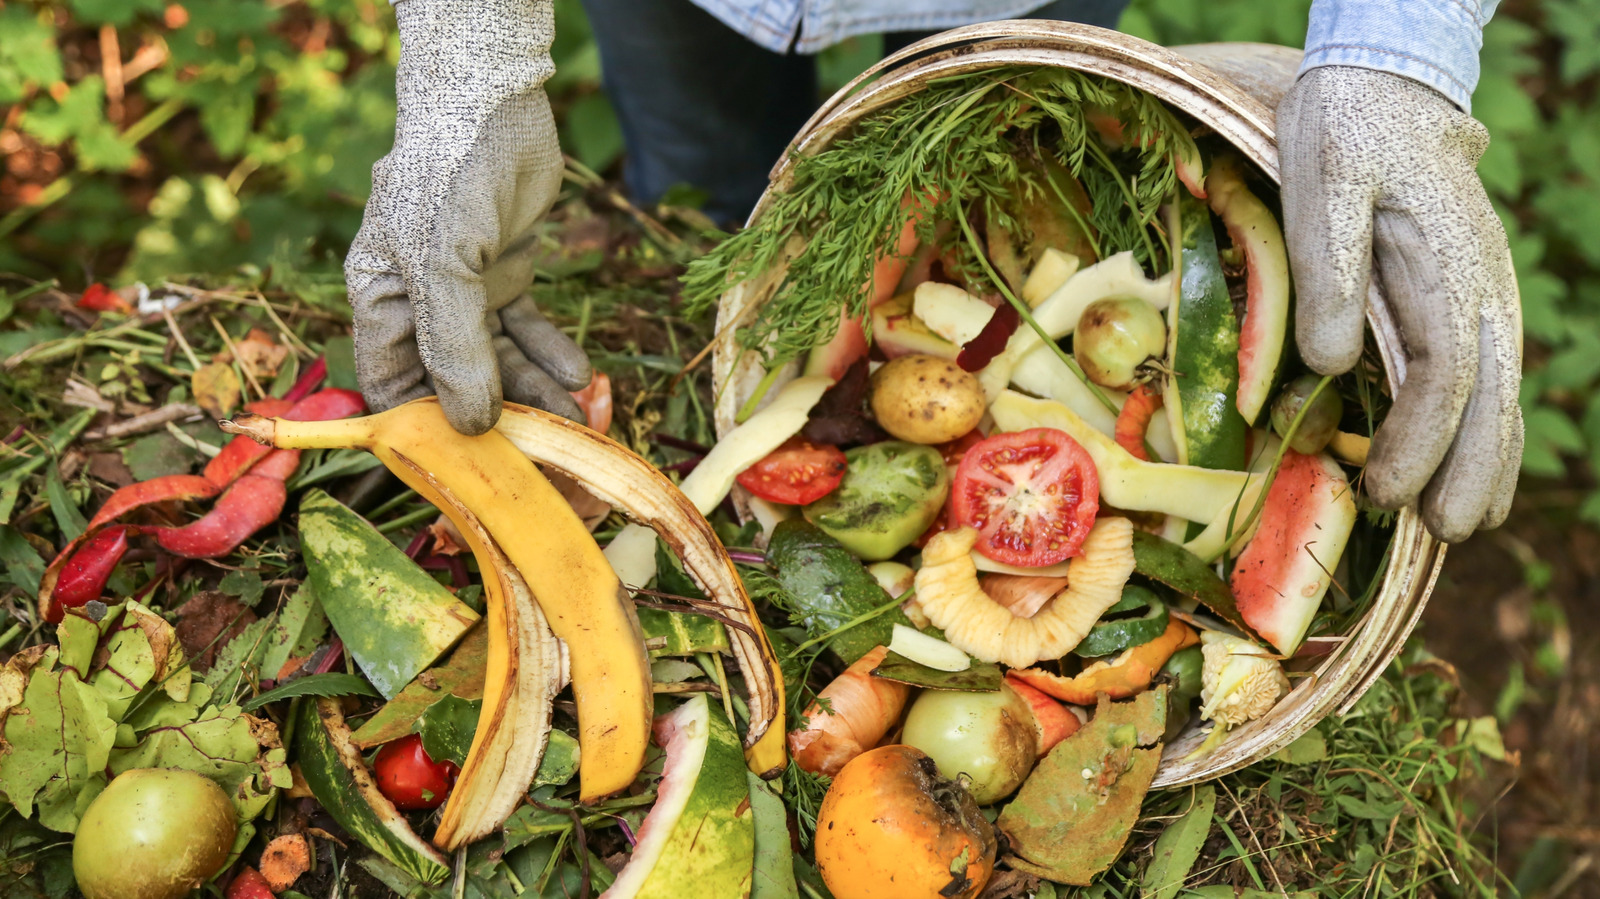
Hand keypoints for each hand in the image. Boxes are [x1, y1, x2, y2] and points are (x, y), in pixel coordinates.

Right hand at [345, 0, 589, 434]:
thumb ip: (455, 345)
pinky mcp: (508, 273)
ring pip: (498, 359)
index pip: (391, 384)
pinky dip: (551, 352)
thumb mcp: (444, 264)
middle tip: (542, 447)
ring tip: (574, 415)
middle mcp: (419, 304)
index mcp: (380, 301)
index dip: (422, 427)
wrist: (492, 101)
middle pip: (452, 380)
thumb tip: (467, 422)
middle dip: (496, 414)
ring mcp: (465, 291)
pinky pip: (528, 328)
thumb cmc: (446, 175)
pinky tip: (579, 374)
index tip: (466, 465)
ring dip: (534, 389)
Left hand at [1277, 66, 1521, 542]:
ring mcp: (1484, 294)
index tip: (1383, 492)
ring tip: (1463, 526)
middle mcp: (1480, 290)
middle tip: (1443, 534)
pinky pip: (1491, 376)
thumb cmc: (1344, 138)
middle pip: (1490, 398)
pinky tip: (1481, 473)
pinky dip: (1490, 429)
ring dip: (1487, 462)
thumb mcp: (1323, 187)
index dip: (1418, 443)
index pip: (1444, 377)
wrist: (1385, 90)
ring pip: (1501, 393)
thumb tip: (1330, 364)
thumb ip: (1328, 272)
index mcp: (1446, 270)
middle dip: (1469, 472)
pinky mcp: (1469, 298)